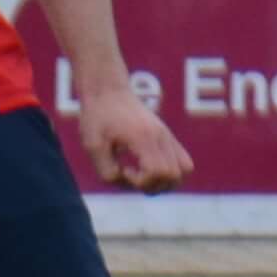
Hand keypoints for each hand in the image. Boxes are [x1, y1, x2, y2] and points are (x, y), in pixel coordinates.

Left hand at [79, 83, 193, 190]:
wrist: (108, 91)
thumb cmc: (97, 117)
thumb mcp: (92, 145)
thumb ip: (106, 170)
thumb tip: (124, 180)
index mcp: (143, 137)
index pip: (158, 171)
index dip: (141, 182)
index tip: (123, 171)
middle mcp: (161, 137)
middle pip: (174, 175)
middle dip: (153, 185)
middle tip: (132, 176)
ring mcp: (167, 136)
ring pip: (184, 170)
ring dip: (165, 181)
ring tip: (143, 175)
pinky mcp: (167, 136)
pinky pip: (183, 161)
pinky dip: (170, 172)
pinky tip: (148, 167)